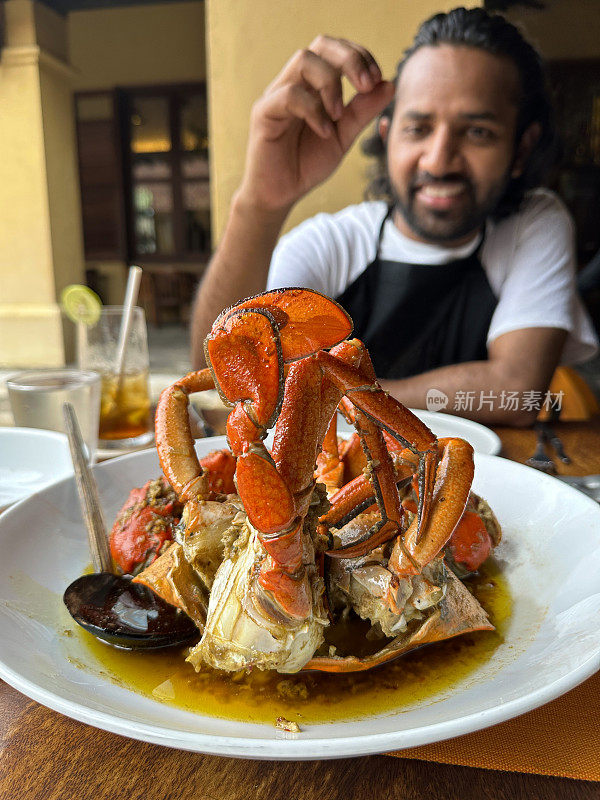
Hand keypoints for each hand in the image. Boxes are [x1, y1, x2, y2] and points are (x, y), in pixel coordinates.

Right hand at [238, 36, 394, 213]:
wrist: (280, 194)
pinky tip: (325, 132)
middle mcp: (293, 83)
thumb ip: (363, 112)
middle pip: (321, 45)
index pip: (335, 51)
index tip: (377, 79)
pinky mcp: (264, 113)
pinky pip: (289, 95)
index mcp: (311, 85)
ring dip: (331, 84)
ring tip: (339, 115)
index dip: (360, 56)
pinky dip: (314, 110)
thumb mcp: (343, 137)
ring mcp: (276, 95)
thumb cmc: (306, 163)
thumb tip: (389, 84)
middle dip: (350, 59)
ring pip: (304, 61)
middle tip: (367, 84)